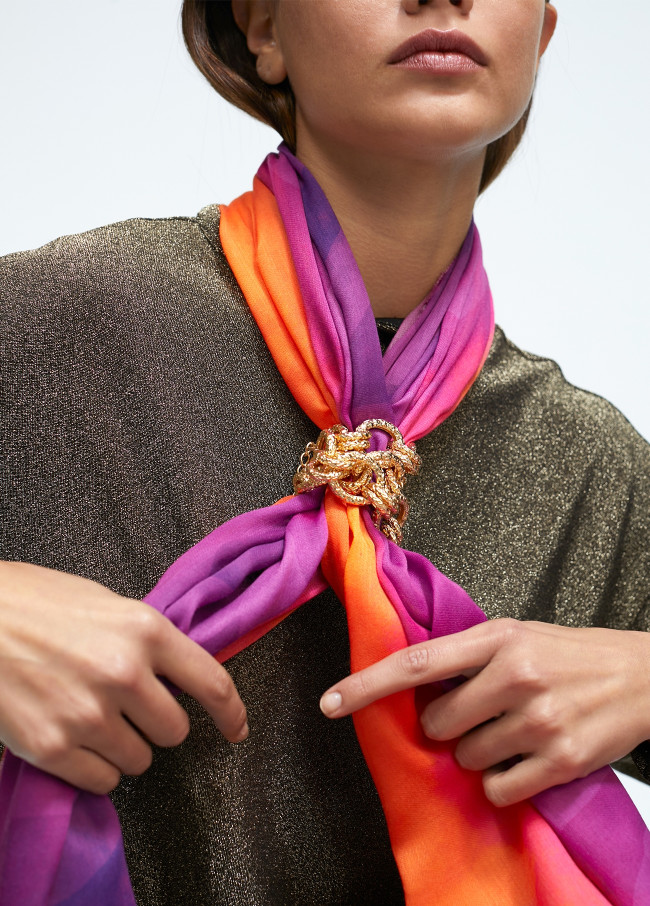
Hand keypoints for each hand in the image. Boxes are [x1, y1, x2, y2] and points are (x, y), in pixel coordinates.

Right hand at [0, 561, 247, 793]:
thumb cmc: (35, 602)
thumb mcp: (106, 605)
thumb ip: (146, 641)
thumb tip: (174, 675)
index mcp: (145, 630)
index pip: (212, 682)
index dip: (232, 713)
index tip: (237, 730)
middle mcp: (125, 673)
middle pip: (175, 730)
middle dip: (157, 723)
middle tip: (127, 706)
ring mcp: (88, 714)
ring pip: (141, 759)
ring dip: (124, 746)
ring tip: (90, 716)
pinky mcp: (52, 747)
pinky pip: (102, 780)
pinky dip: (93, 767)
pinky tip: (72, 737)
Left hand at [319, 618, 649, 805]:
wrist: (641, 675)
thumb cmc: (570, 653)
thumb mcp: (517, 634)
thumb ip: (467, 653)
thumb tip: (413, 685)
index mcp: (497, 637)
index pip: (417, 661)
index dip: (368, 684)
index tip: (331, 701)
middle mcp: (515, 674)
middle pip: (439, 723)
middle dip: (447, 727)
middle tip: (478, 714)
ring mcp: (539, 719)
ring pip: (467, 757)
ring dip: (479, 753)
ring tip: (512, 731)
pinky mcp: (561, 759)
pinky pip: (499, 787)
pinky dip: (503, 781)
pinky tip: (527, 758)